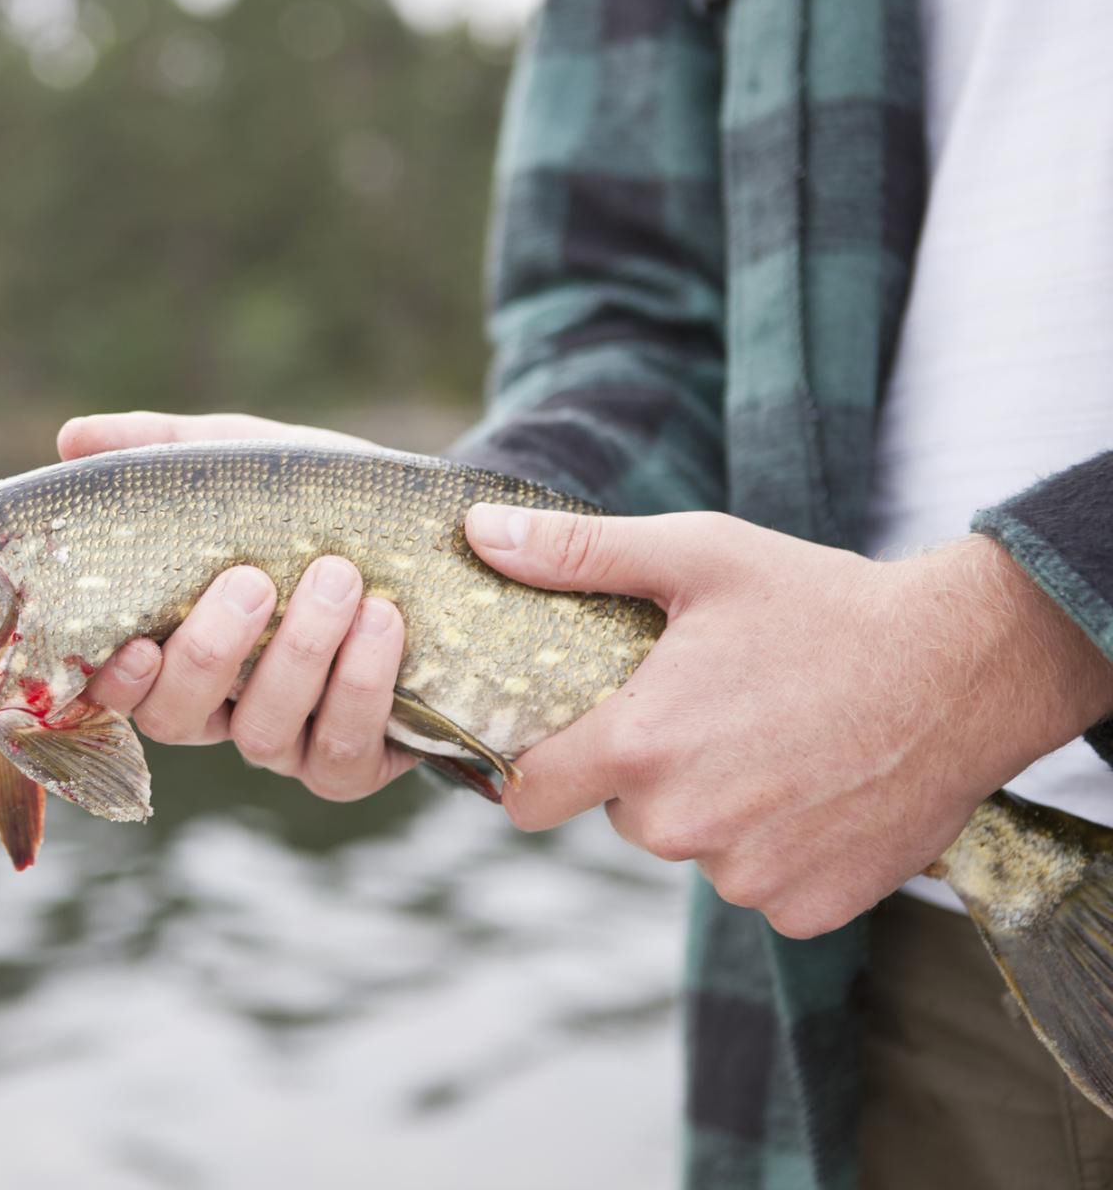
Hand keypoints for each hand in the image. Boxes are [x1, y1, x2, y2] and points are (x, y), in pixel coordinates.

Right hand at [60, 412, 416, 800]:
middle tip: (251, 581)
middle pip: (179, 718)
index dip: (116, 679)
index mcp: (173, 647)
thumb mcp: (241, 459)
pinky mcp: (353, 765)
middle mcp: (219, 708)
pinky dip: (361, 689)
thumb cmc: (310, 498)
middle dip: (210, 654)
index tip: (135, 640)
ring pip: (263, 734)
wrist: (422, 524)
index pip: (118, 687)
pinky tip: (384, 622)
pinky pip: (342, 755)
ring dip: (299, 656)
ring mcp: (284, 743)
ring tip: (338, 577)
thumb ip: (158, 448)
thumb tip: (72, 440)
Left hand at [466, 504, 1112, 938]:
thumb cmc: (822, 604)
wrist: (965, 669)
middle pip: (622, 816)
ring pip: (694, 849)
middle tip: (711, 714)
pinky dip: (778, 848)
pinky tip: (816, 790)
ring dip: (716, 811)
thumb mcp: (697, 557)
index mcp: (640, 745)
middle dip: (648, 775)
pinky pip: (759, 886)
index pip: (529, 796)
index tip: (563, 746)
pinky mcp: (808, 908)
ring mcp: (749, 876)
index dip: (537, 769)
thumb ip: (576, 553)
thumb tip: (478, 534)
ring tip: (774, 743)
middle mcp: (684, 826)